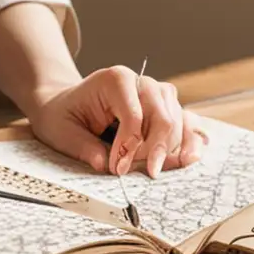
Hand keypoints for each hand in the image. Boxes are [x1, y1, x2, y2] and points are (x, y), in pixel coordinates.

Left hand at [26, 67, 208, 177]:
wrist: (66, 106)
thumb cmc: (64, 115)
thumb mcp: (62, 131)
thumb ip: (84, 148)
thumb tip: (105, 166)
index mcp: (115, 80)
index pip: (133, 115)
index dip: (129, 146)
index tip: (117, 169)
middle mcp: (141, 83)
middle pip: (162, 116)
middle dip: (156, 149)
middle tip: (146, 174)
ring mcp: (157, 94)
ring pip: (178, 119)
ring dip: (172, 148)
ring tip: (160, 170)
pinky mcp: (166, 109)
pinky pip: (188, 122)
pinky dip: (191, 141)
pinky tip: (189, 159)